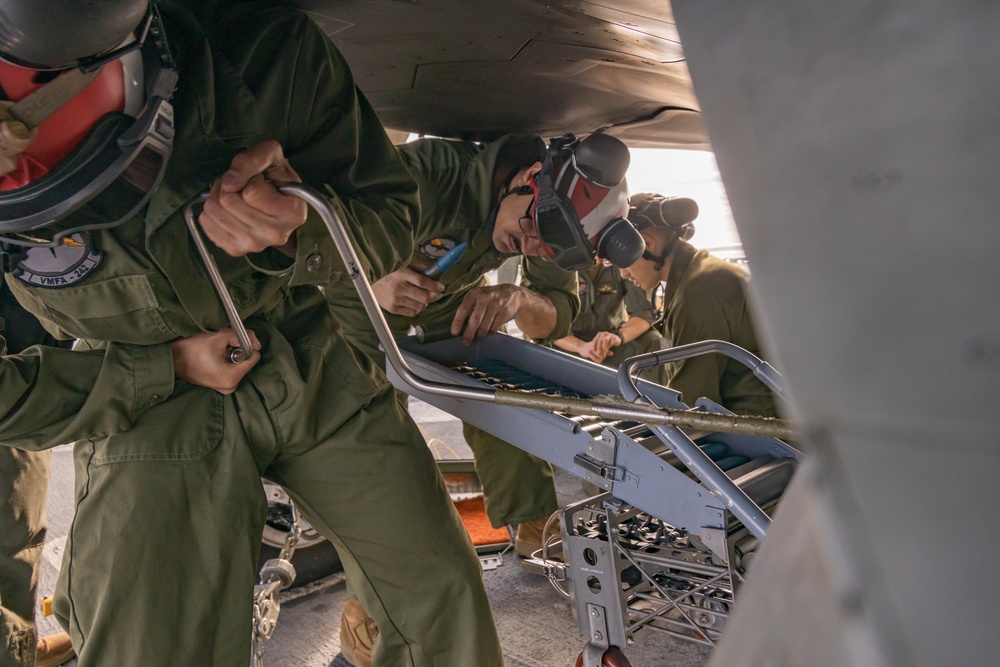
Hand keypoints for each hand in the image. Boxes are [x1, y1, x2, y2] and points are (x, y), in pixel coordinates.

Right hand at [170, 327, 261, 393]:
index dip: (244, 345)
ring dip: (229, 353)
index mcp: (232, 378)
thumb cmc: (191, 347)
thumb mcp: (220, 336)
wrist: (170, 357)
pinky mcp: (218, 385)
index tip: (229, 342)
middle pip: (245, 360)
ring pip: (237, 363)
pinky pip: (230, 368)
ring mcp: (223, 388)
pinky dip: (224, 359)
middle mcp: (230, 387)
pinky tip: (211, 356)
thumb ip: (242, 336)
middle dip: (235, 350)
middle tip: (219, 345)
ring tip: (213, 350)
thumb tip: (257, 342)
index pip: (254, 357)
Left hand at [198, 140, 307, 256]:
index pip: (251, 192)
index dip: (250, 178)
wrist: (277, 200)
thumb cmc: (276, 176)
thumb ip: (251, 160)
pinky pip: (206, 223)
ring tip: (235, 194)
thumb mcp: (270, 154)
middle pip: (229, 201)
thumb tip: (228, 183)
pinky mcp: (236, 249)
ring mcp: (255, 245)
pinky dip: (212, 211)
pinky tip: (228, 209)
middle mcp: (276, 234)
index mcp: (292, 213)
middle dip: (228, 185)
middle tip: (241, 184)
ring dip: (219, 195)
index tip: (260, 180)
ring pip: (215, 211)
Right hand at [371, 267, 444, 316]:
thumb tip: (434, 272)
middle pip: (424, 296)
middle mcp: (399, 288)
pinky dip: (417, 309)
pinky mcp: (393, 309)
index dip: (435, 285)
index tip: (441, 286)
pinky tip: (415, 303)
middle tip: (434, 293)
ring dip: (425, 303)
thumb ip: (419, 268)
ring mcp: (395, 300)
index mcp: (402, 274)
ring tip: (423, 298)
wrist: (370, 284)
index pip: (423, 282)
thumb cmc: (389, 274)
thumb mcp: (403, 266)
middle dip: (433, 296)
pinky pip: (412, 313)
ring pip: (420, 306)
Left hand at [450, 284, 522, 344]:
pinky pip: (494, 327)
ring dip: (480, 333)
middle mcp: (485, 298)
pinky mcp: (505, 311)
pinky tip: (490, 330)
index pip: (463, 309)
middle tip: (465, 342)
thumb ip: (469, 307)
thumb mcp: (478, 296)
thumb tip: (459, 325)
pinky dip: (491, 331)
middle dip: (469, 333)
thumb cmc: (490, 297)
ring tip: (479, 334)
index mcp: (474, 294)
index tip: (454, 332)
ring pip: (485, 326)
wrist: (512, 294)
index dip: (458, 322)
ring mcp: (496, 304)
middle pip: (475, 320)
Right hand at [575, 337, 607, 362]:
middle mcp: (595, 345)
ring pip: (600, 355)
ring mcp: (592, 349)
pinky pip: (595, 358)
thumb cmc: (590, 346)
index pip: (605, 347)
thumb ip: (604, 349)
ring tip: (601, 359)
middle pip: (603, 352)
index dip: (606, 352)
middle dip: (604, 355)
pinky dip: (598, 361)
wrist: (581, 346)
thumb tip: (612, 353)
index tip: (605, 354)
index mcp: (598, 342)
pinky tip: (598, 361)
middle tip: (603, 357)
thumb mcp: (597, 346)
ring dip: (601, 359)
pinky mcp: (589, 353)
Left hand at [591, 331, 622, 355]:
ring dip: (604, 346)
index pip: (595, 339)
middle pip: (600, 340)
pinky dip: (611, 343)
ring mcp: (609, 334)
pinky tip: (610, 347)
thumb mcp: (602, 344)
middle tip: (598, 353)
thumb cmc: (607, 342)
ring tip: (604, 351)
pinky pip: (612, 340)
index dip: (594, 345)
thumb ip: (599, 347)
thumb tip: (596, 353)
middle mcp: (604, 333)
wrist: (616, 339)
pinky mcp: (614, 337)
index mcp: (599, 334)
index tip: (593, 350)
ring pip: (605, 340)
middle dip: (599, 347)